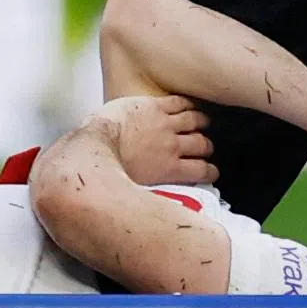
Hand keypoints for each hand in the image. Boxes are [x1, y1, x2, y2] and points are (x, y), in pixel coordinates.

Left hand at [97, 94, 217, 185]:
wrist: (94, 142)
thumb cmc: (107, 168)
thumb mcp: (136, 189)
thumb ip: (154, 191)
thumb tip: (158, 204)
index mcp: (169, 169)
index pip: (201, 171)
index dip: (210, 171)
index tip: (211, 171)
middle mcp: (172, 146)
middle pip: (202, 145)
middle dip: (206, 147)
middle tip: (205, 147)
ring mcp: (164, 124)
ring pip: (196, 121)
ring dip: (203, 123)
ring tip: (204, 123)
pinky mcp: (154, 106)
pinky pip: (180, 102)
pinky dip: (190, 104)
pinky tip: (192, 105)